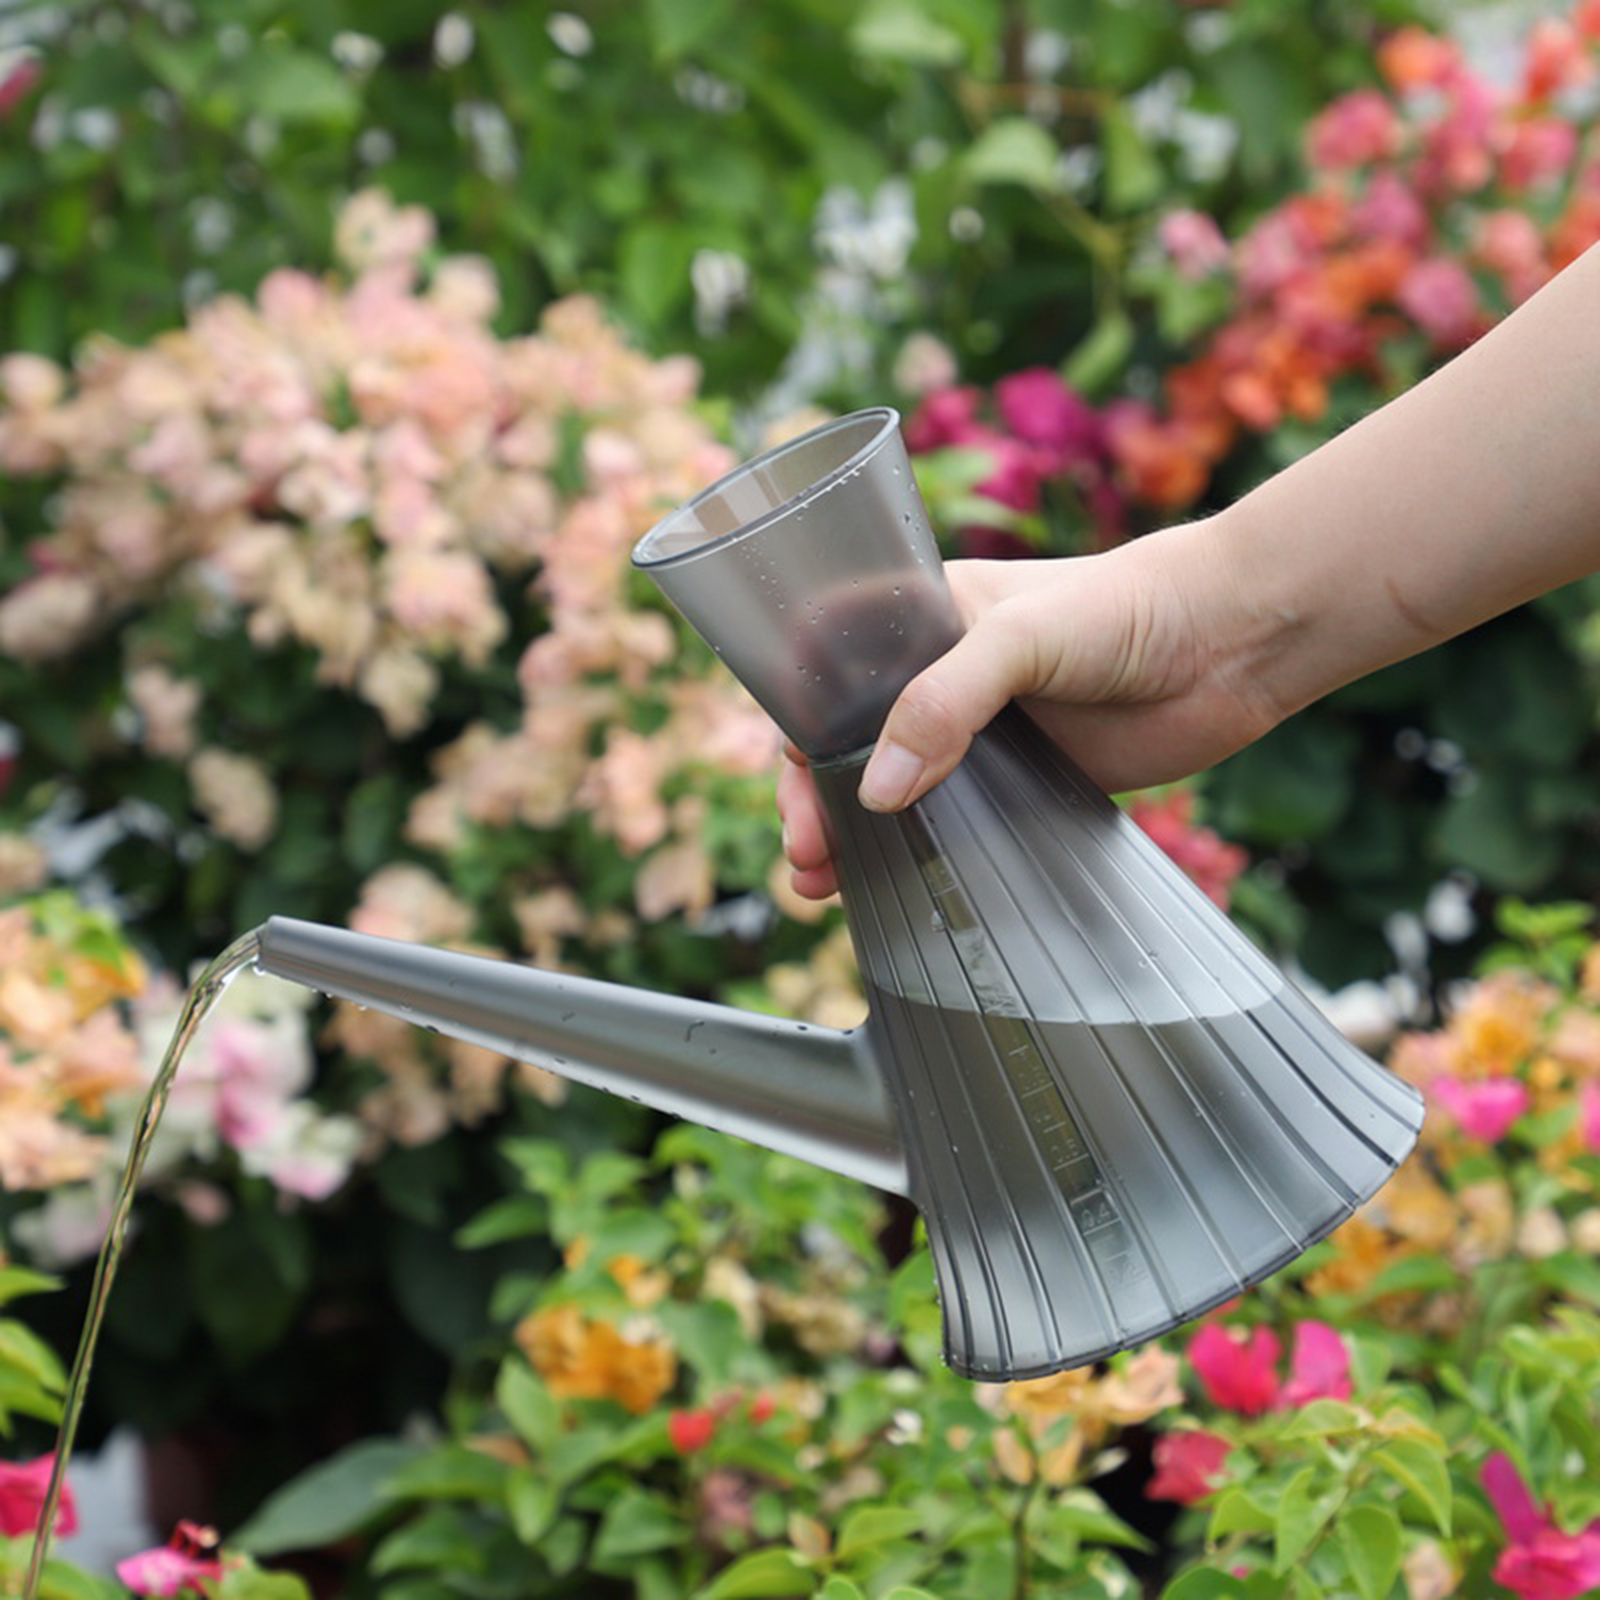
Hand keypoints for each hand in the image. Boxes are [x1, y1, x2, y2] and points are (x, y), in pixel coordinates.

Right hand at [776, 520, 1279, 899]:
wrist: (1227, 644)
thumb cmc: (1126, 607)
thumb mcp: (1020, 637)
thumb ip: (944, 704)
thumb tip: (876, 793)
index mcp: (923, 617)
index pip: (828, 674)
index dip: (798, 731)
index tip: (795, 789)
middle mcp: (939, 674)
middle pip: (847, 743)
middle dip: (815, 799)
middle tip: (808, 854)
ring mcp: (977, 732)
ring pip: (891, 788)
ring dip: (851, 835)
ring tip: (822, 884)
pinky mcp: (1018, 780)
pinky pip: (949, 821)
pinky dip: (912, 852)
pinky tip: (885, 883)